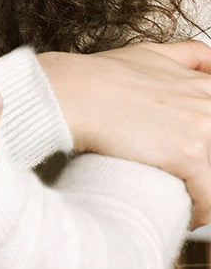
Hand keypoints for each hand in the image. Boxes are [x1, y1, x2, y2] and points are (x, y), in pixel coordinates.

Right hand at [39, 41, 210, 228]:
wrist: (70, 92)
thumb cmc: (97, 76)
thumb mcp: (147, 53)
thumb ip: (185, 55)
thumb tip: (208, 59)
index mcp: (202, 84)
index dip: (205, 140)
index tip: (197, 153)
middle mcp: (208, 103)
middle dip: (204, 164)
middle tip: (186, 177)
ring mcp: (202, 128)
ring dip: (205, 191)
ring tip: (188, 201)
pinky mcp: (189, 154)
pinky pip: (209, 197)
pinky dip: (201, 212)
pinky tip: (188, 215)